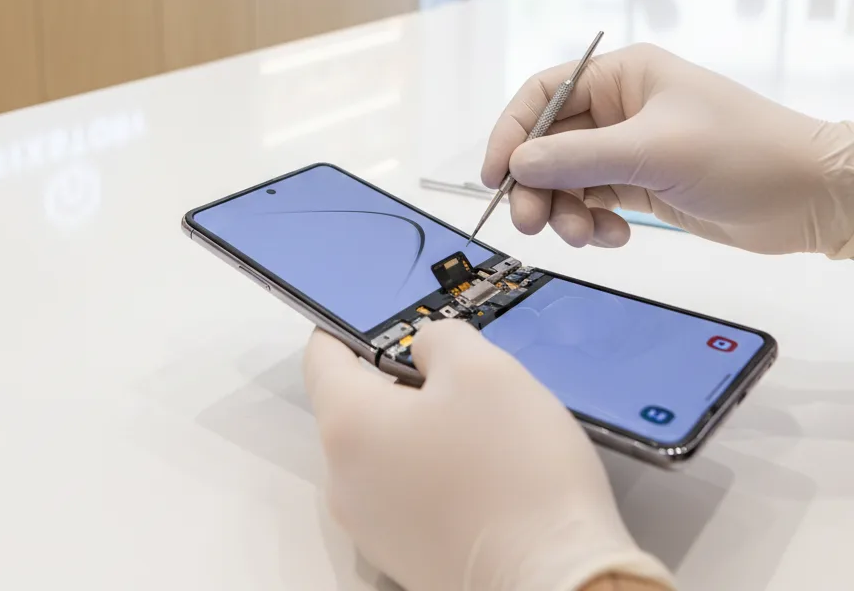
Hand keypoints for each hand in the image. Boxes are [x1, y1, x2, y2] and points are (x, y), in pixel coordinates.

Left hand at [305, 322, 673, 590]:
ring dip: (420, 427)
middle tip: (460, 372)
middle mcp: (343, 481)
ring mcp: (371, 529)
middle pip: (357, 407)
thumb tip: (422, 354)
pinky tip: (485, 472)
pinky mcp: (404, 560)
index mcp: (348, 426)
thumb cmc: (512, 466)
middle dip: (399, 381)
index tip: (378, 315)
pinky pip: (406, 492)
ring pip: (384, 451)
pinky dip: (433, 470)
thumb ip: (440, 339)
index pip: (322, 360)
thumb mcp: (483, 369)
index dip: (346, 328)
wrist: (557, 587)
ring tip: (482, 424)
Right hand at [483, 43, 853, 256]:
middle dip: (538, 184)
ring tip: (584, 236)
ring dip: (565, 210)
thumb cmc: (742, 153)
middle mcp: (618, 108)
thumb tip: (515, 165)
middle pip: (549, 143)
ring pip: (567, 178)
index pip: (543, 95)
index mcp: (621, 76)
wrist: (812, 198)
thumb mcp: (654, 150)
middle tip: (532, 224)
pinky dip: (593, 222)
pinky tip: (615, 236)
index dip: (511, 133)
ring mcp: (628, 148)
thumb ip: (578, 157)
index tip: (494, 176)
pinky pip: (594, 201)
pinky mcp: (641, 184)